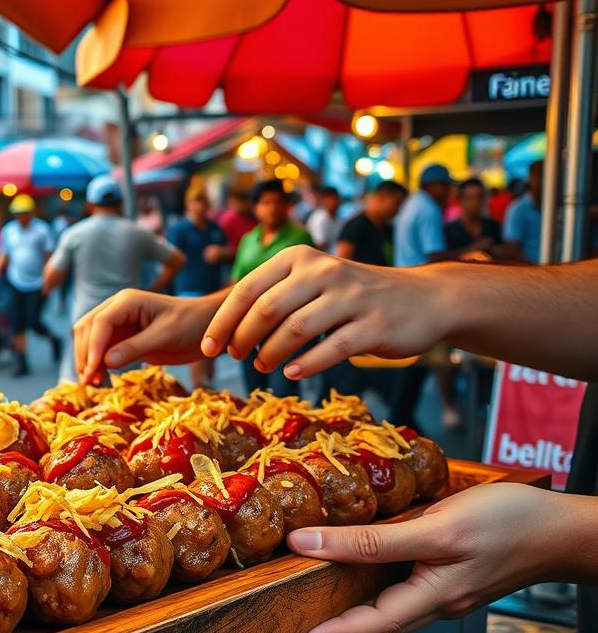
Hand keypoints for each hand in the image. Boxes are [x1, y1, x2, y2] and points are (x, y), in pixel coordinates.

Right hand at [72, 289, 219, 383]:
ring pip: (90, 340)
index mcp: (126, 301)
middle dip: (85, 354)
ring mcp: (118, 324)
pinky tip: (97, 379)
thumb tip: (105, 362)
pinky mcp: (122, 339)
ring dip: (87, 360)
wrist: (206, 328)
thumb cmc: (190, 324)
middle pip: (87, 329)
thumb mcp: (165, 335)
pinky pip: (101, 351)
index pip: (100, 322)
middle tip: (88, 380)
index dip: (92, 346)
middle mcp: (117, 309)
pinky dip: (96, 364)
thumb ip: (135, 347)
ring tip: (90, 383)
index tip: (92, 369)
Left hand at [201, 246, 449, 379]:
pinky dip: (307, 364)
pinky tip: (293, 374)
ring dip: (271, 353)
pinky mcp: (374, 325)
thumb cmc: (355, 296)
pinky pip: (332, 347)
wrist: (425, 298)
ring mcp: (351, 297)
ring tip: (262, 366)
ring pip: (295, 328)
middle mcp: (323, 271)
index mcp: (299, 259)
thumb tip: (227, 328)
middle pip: (266, 309)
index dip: (223, 321)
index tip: (208, 347)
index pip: (247, 289)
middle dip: (242, 338)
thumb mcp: (313, 282)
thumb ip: (275, 296)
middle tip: (237, 358)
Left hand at [288, 482, 585, 632]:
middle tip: (304, 625)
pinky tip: (367, 567)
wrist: (565, 528)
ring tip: (326, 599)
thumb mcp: (436, 528)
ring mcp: (450, 590)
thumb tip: (311, 543)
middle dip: (343, 627)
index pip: (372, 623)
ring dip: (361, 607)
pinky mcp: (456, 574)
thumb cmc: (510, 523)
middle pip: (381, 620)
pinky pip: (410, 586)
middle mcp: (440, 601)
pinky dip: (382, 584)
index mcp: (433, 596)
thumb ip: (373, 540)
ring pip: (396, 604)